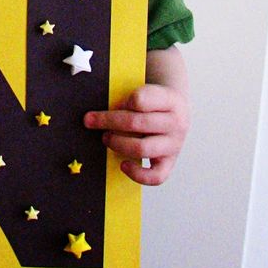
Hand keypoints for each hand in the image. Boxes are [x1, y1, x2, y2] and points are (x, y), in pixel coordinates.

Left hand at [84, 69, 189, 185]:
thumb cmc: (153, 102)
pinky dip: (137, 174)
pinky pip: (156, 176)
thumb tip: (99, 115)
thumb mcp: (146, 91)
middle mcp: (176, 122)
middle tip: (90, 120)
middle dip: (107, 121)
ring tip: (106, 138)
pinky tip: (123, 165)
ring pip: (142, 148)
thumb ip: (128, 99)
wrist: (177, 111)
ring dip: (117, 144)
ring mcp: (174, 144)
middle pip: (136, 123)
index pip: (140, 99)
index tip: (109, 103)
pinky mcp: (170, 162)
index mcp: (170, 99)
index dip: (121, 102)